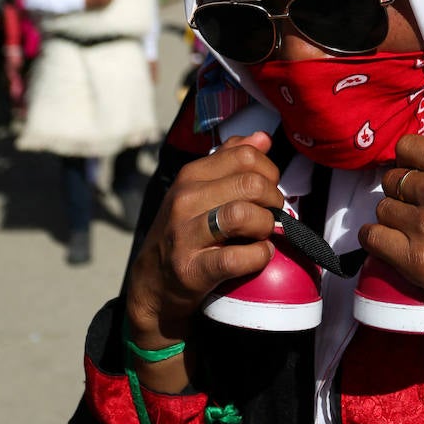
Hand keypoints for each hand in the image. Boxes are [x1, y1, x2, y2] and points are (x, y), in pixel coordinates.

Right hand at [126, 132, 281, 350]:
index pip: (244, 155)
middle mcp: (184, 199)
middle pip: (250, 183)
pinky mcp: (191, 269)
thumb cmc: (183, 233)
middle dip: (273, 200)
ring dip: (266, 226)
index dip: (269, 172)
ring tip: (264, 234)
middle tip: (272, 215)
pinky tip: (260, 255)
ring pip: (243, 216)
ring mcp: (185, 234)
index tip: (269, 190)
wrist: (150, 285)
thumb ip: (230, 161)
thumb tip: (263, 138)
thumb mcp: (198, 191)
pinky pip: (237, 257)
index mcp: (190, 175)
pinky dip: (259, 256)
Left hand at [361, 135, 423, 391]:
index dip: (408, 161)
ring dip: (394, 217)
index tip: (414, 175)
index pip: (405, 147)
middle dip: (402, 192)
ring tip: (414, 230)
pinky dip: (376, 238)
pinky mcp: (415, 259)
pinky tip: (389, 242)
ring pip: (383, 208)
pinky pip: (372, 237)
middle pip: (392, 179)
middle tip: (420, 208)